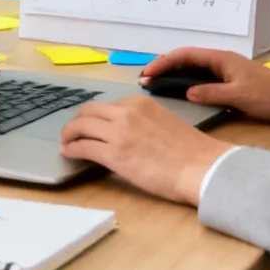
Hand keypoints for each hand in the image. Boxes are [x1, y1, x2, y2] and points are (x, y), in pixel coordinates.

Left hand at [59, 96, 233, 205]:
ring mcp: (117, 132)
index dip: (94, 115)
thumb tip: (127, 130)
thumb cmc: (191, 150)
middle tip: (72, 132)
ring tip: (67, 143)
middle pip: (88, 112)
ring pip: (80, 127)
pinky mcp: (113, 154)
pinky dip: (72, 149)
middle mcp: (125, 112)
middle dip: (76, 122)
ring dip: (69, 134)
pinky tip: (69, 154)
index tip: (90, 123)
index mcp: (139, 102)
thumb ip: (142, 120)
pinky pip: (83, 147)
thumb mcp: (164, 121)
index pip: (107, 105)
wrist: (202, 167)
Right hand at [142, 47, 269, 124]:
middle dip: (163, 67)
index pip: (185, 55)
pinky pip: (200, 78)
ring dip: (173, 75)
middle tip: (145, 80)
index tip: (148, 73)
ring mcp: (224, 71)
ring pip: (192, 69)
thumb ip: (211, 93)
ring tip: (155, 85)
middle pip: (185, 59)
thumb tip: (186, 92)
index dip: (164, 62)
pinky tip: (178, 92)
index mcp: (221, 59)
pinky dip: (185, 83)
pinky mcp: (228, 81)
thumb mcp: (238, 97)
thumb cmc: (269, 96)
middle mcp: (220, 61)